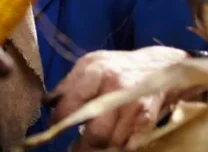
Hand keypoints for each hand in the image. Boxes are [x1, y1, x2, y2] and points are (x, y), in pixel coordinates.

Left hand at [49, 47, 187, 149]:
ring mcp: (134, 106)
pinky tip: (112, 141)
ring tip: (92, 145)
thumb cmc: (118, 66)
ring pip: (111, 143)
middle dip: (82, 146)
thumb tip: (47, 103)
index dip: (58, 122)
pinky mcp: (147, 120)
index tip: (54, 129)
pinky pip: (128, 146)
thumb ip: (68, 83)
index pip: (70, 106)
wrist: (160, 66)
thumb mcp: (92, 64)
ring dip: (100, 148)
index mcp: (97, 71)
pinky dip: (118, 148)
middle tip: (73, 148)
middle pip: (94, 133)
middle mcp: (116, 88)